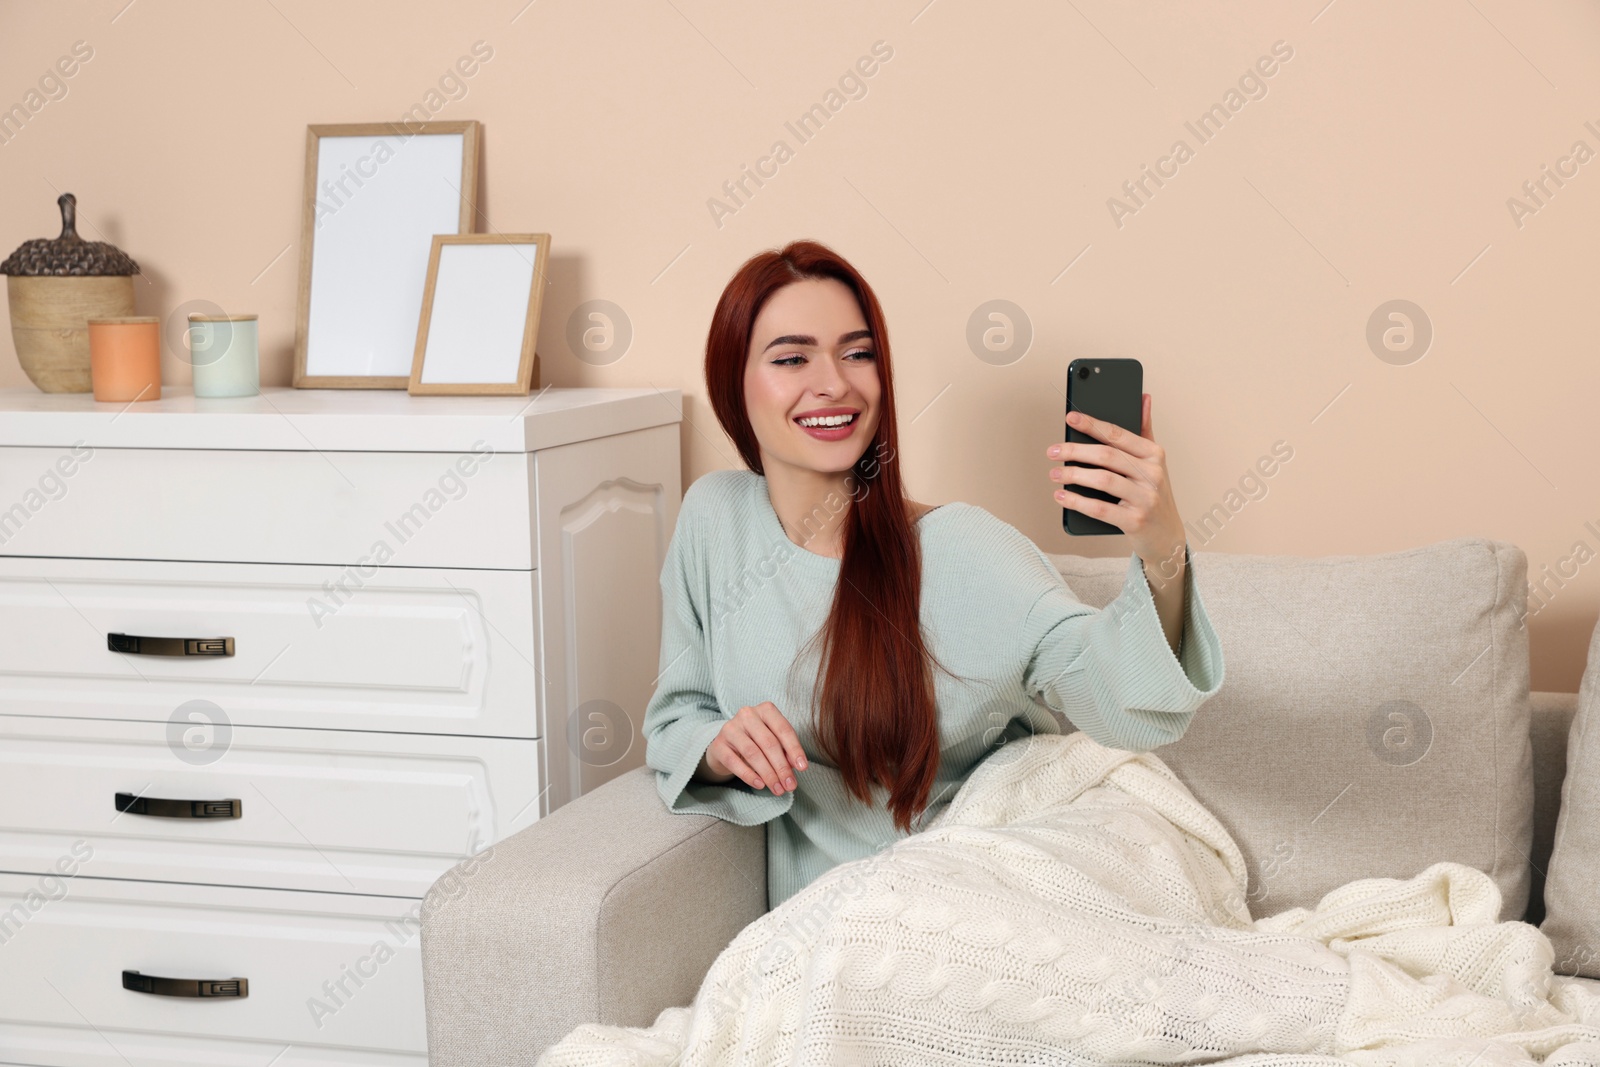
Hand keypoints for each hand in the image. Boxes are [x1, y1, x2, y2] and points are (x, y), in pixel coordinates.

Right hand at [703, 701, 807, 795]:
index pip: (784, 729)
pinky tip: (760, 785)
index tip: (803, 768)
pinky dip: (749, 776)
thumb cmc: (756, 742)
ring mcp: (730, 728)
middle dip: (782, 767)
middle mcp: (747, 715)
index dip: (795, 750)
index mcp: (765, 710)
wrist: (726, 745)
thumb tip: (796, 766)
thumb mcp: (773, 741)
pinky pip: (735, 762)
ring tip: (778, 789)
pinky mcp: (718, 745)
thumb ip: (785, 751)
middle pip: (769, 743)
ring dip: (768, 774)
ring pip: (753, 753)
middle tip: (790, 785)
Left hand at [1045, 393, 1185, 577]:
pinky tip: (1062, 496)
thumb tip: (1143, 397)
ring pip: (1103, 480)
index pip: (1118, 434)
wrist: (1167, 535)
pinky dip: (1077, 502)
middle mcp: (1152, 474)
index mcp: (1155, 454)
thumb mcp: (1154, 461)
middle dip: (1075, 451)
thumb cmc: (1154, 494)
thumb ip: (1145, 429)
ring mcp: (1145, 498)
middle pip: (1107, 456)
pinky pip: (1101, 509)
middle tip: (1053, 451)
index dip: (1092, 424)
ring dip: (1073, 475)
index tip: (1070, 418)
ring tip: (1054, 473)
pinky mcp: (1135, 521)